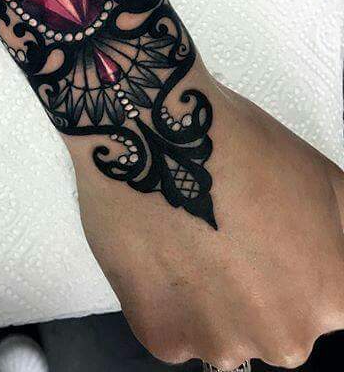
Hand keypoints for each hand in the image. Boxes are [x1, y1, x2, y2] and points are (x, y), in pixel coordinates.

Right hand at [68, 63, 343, 368]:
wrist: (153, 133)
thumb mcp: (324, 178)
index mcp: (329, 298)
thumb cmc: (232, 144)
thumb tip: (335, 253)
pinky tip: (164, 251)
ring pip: (224, 333)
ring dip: (210, 300)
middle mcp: (284, 338)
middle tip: (226, 237)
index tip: (267, 241)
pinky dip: (167, 300)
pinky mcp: (164, 339)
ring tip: (190, 240)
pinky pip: (175, 330)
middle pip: (275, 325)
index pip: (324, 304)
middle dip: (255, 290)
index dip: (293, 265)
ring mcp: (221, 343)